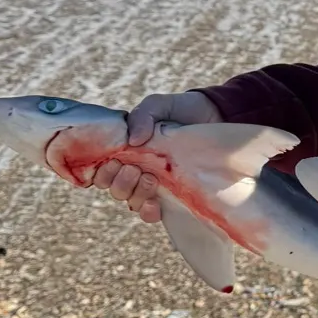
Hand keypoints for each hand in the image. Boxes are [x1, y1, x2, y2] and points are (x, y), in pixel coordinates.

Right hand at [87, 90, 222, 225]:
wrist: (215, 115)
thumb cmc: (182, 109)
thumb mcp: (160, 105)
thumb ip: (143, 116)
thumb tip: (133, 141)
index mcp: (126, 151)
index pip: (102, 171)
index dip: (103, 172)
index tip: (115, 162)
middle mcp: (136, 170)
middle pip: (115, 189)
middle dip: (120, 182)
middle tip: (134, 169)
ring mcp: (153, 183)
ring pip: (131, 201)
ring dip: (136, 193)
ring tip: (151, 179)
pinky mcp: (172, 193)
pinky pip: (151, 212)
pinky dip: (148, 211)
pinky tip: (154, 204)